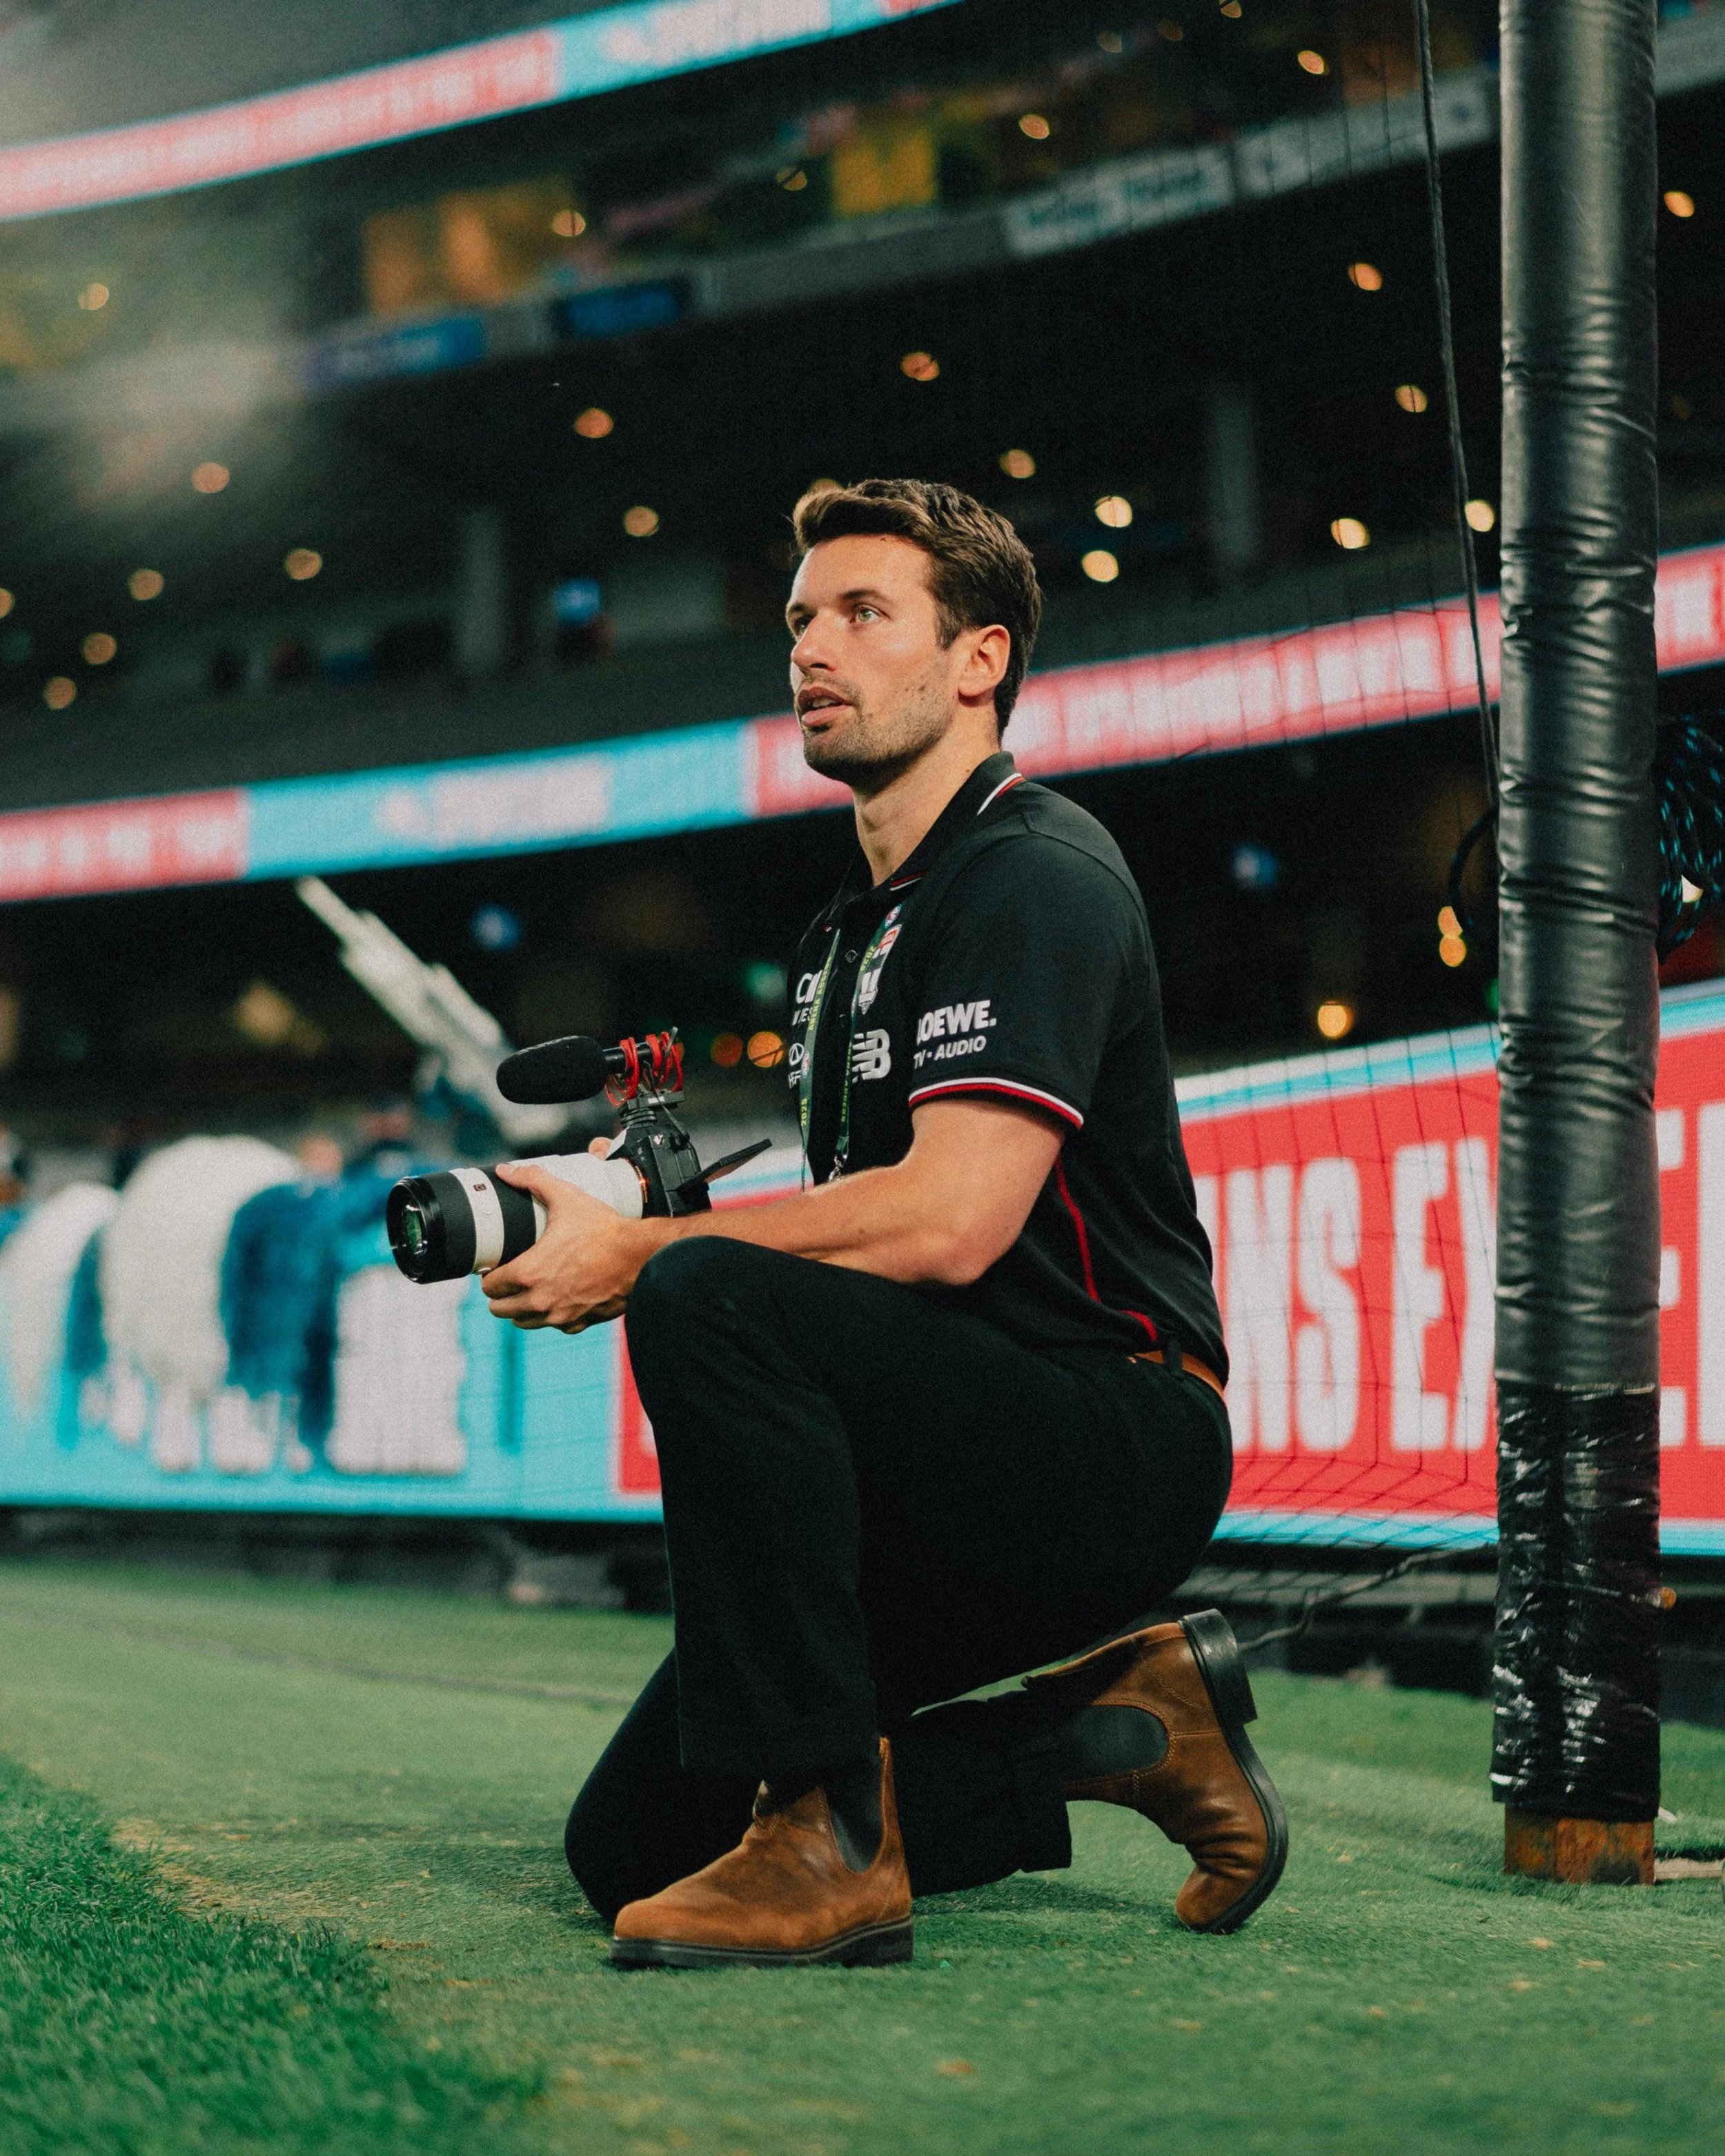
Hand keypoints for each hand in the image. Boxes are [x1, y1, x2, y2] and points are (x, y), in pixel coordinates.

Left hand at [480, 1155, 655, 1332]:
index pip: (490, 1286)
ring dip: (521, 1309)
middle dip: (500, 1296)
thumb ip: (533, 1181)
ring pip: (524, 1322)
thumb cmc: (604, 1229)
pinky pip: (555, 1327)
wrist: (641, 1256)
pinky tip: (558, 1300)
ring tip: (528, 1292)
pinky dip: (552, 1317)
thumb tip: (506, 1171)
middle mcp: (540, 1300)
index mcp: (529, 1273)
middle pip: (500, 1310)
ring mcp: (560, 1316)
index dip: (489, 1276)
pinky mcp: (580, 1322)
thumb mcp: (567, 1198)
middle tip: (508, 1280)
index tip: (495, 1268)